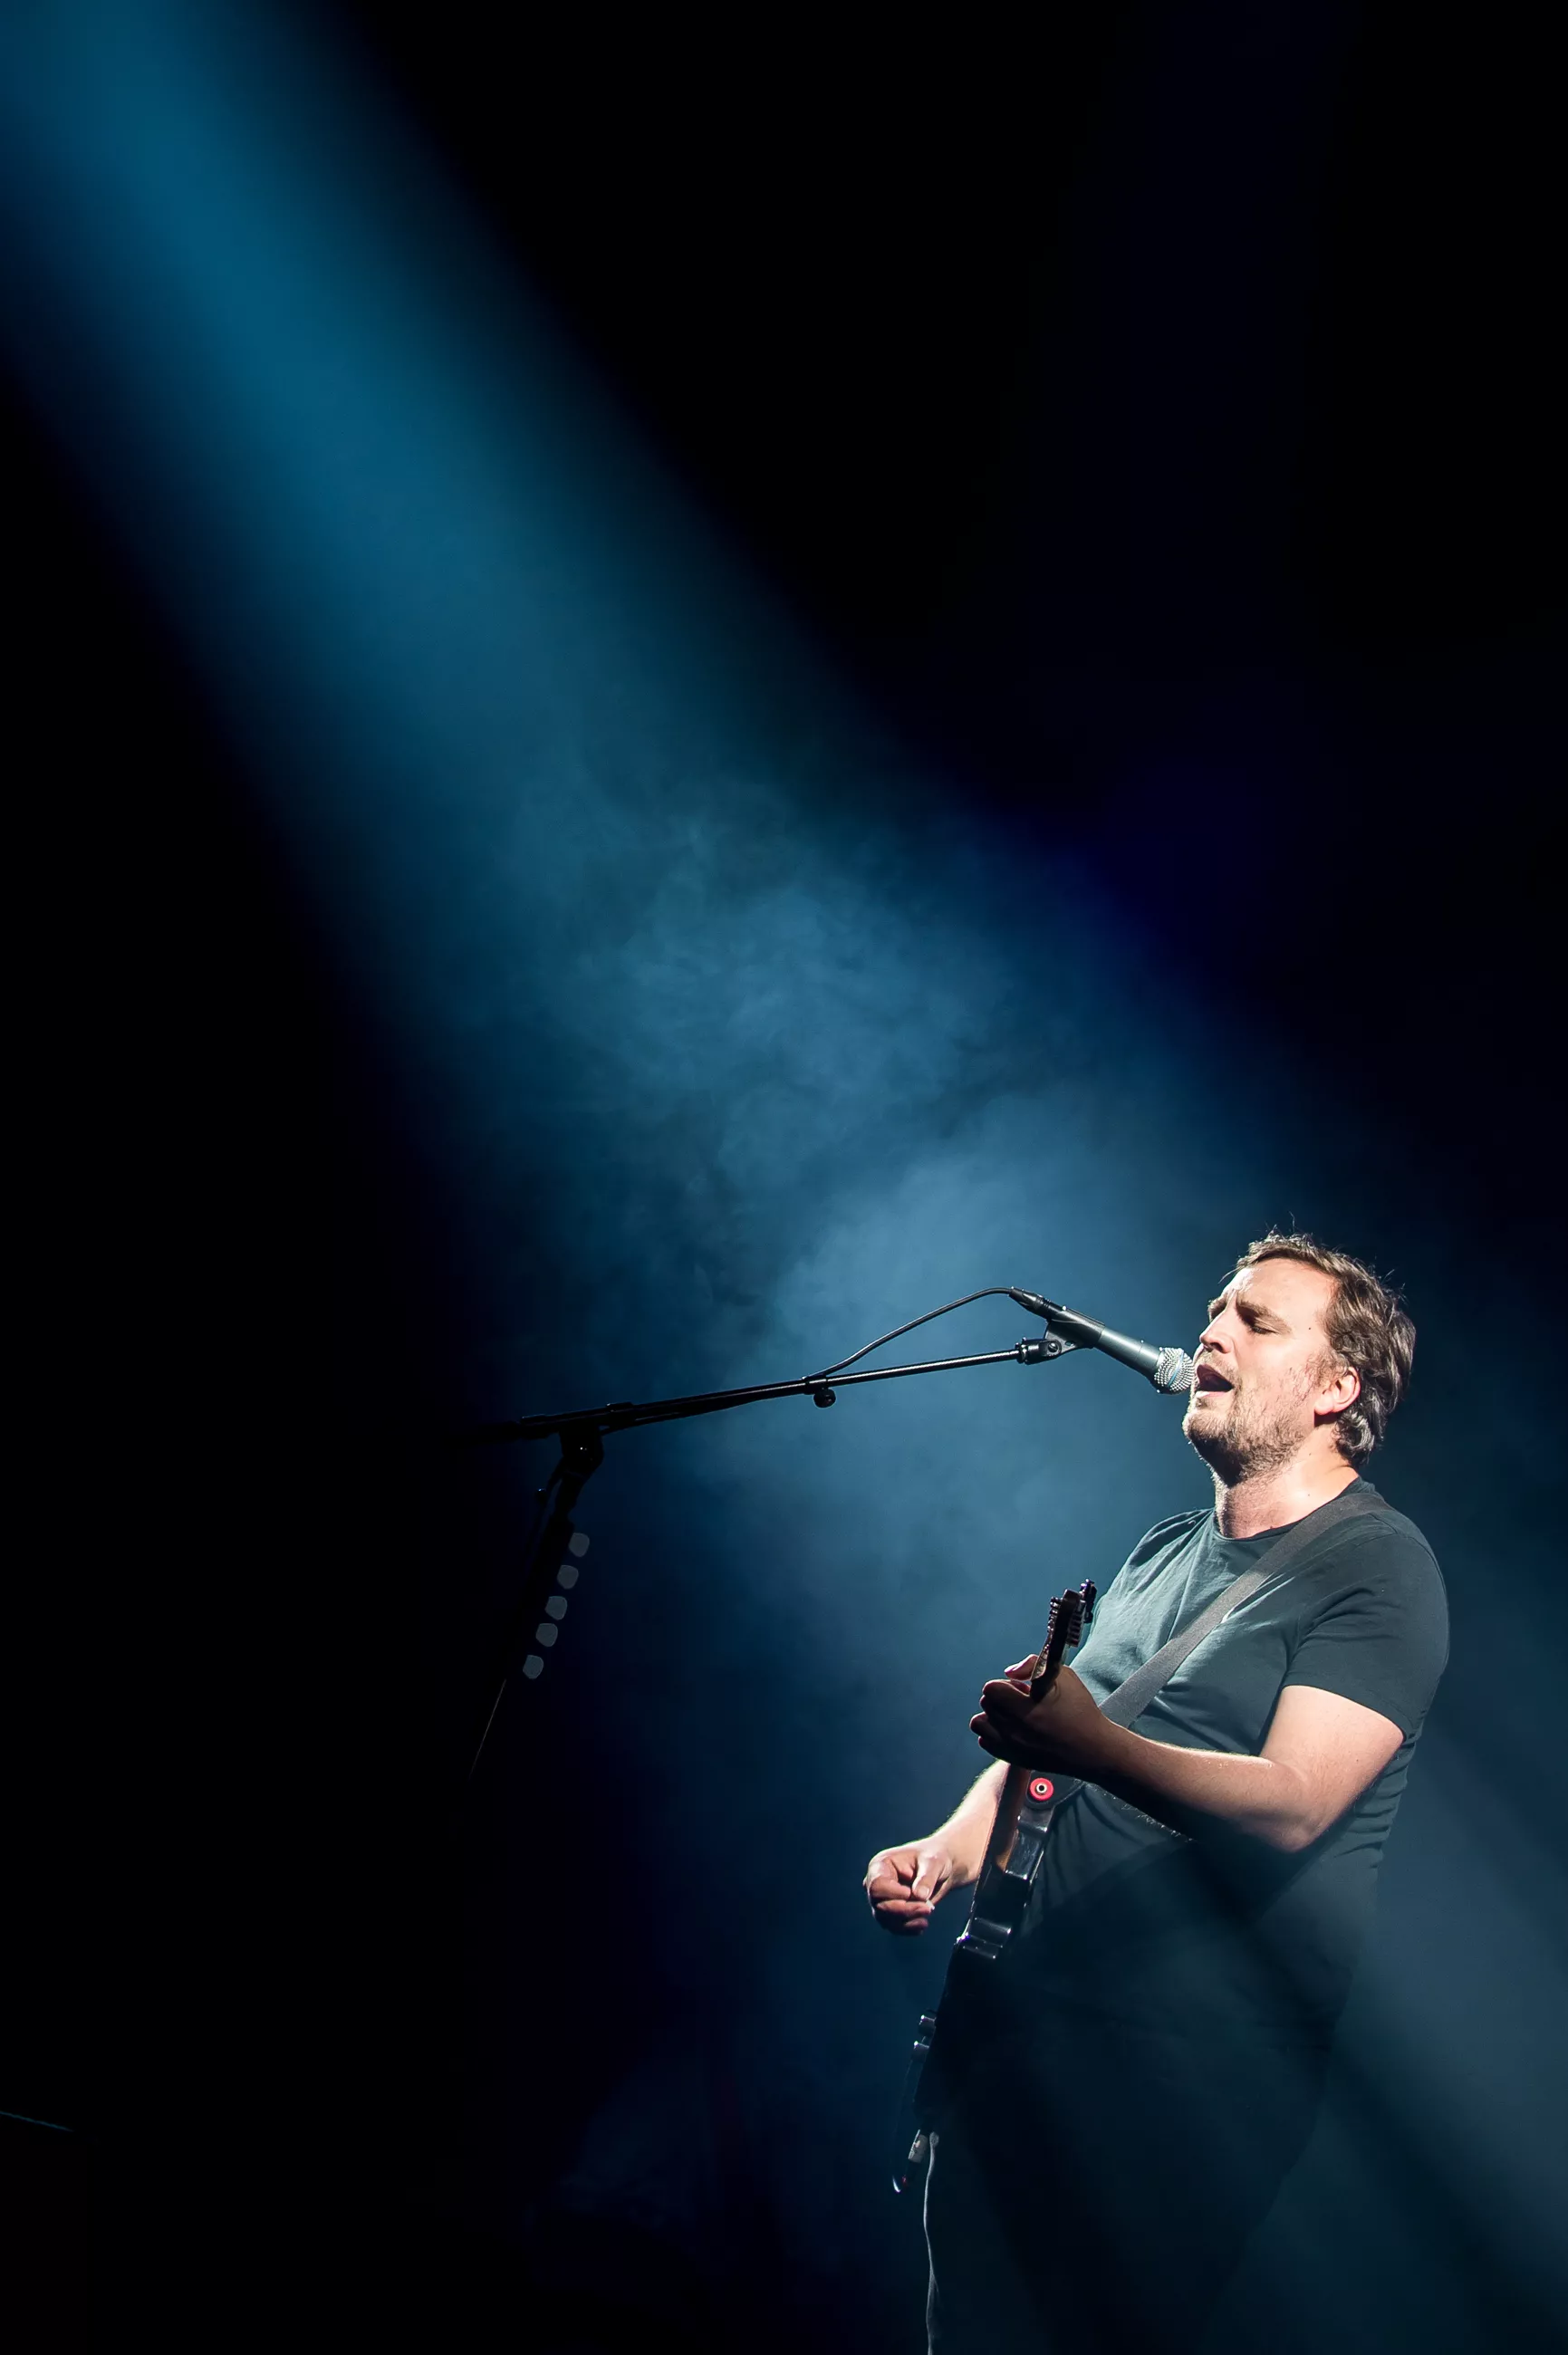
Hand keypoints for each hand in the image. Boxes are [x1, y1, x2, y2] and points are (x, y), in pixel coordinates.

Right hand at [864, 1839, 956, 1934]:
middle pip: (879, 1905)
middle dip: (904, 1910)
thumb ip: (926, 1878)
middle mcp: (877, 1883)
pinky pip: (894, 1927)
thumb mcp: (933, 1862)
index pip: (876, 1886)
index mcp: (881, 1865)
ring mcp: (882, 1900)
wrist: (940, 1869)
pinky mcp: (891, 1913)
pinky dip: (908, 1928)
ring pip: (885, 1919)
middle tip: (928, 1909)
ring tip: (928, 1912)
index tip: (911, 1893)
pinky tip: (923, 1923)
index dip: (893, 1894)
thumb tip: (920, 1896)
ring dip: (907, 1921)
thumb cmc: (934, 1858)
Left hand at [970, 1662, 1116, 1776]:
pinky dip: (994, 1732)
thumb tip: (1008, 1672)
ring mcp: (1013, 1747)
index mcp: (1027, 1710)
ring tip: (1015, 1715)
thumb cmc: (1081, 1711)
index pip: (991, 1689)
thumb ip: (1032, 1664)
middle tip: (1023, 1701)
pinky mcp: (1014, 1759)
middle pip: (986, 1703)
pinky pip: (985, 1741)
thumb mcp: (1063, 1677)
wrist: (1093, 1749)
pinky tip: (1013, 1729)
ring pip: (980, 1722)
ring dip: (994, 1714)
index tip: (1023, 1689)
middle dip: (1001, 1697)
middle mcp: (1015, 1731)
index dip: (1006, 1684)